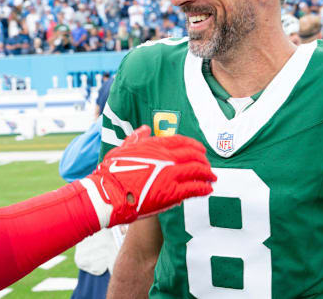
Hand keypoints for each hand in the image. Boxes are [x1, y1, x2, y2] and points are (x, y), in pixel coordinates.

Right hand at [82, 126, 214, 227]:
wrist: (110, 194)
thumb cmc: (112, 171)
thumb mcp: (122, 149)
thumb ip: (136, 138)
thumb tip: (144, 129)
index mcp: (156, 145)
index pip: (182, 141)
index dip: (194, 145)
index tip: (200, 150)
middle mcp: (167, 158)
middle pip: (194, 156)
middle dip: (203, 161)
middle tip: (208, 166)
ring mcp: (171, 175)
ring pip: (198, 171)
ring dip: (207, 174)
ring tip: (212, 178)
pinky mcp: (173, 193)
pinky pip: (195, 188)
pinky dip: (204, 188)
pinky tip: (208, 189)